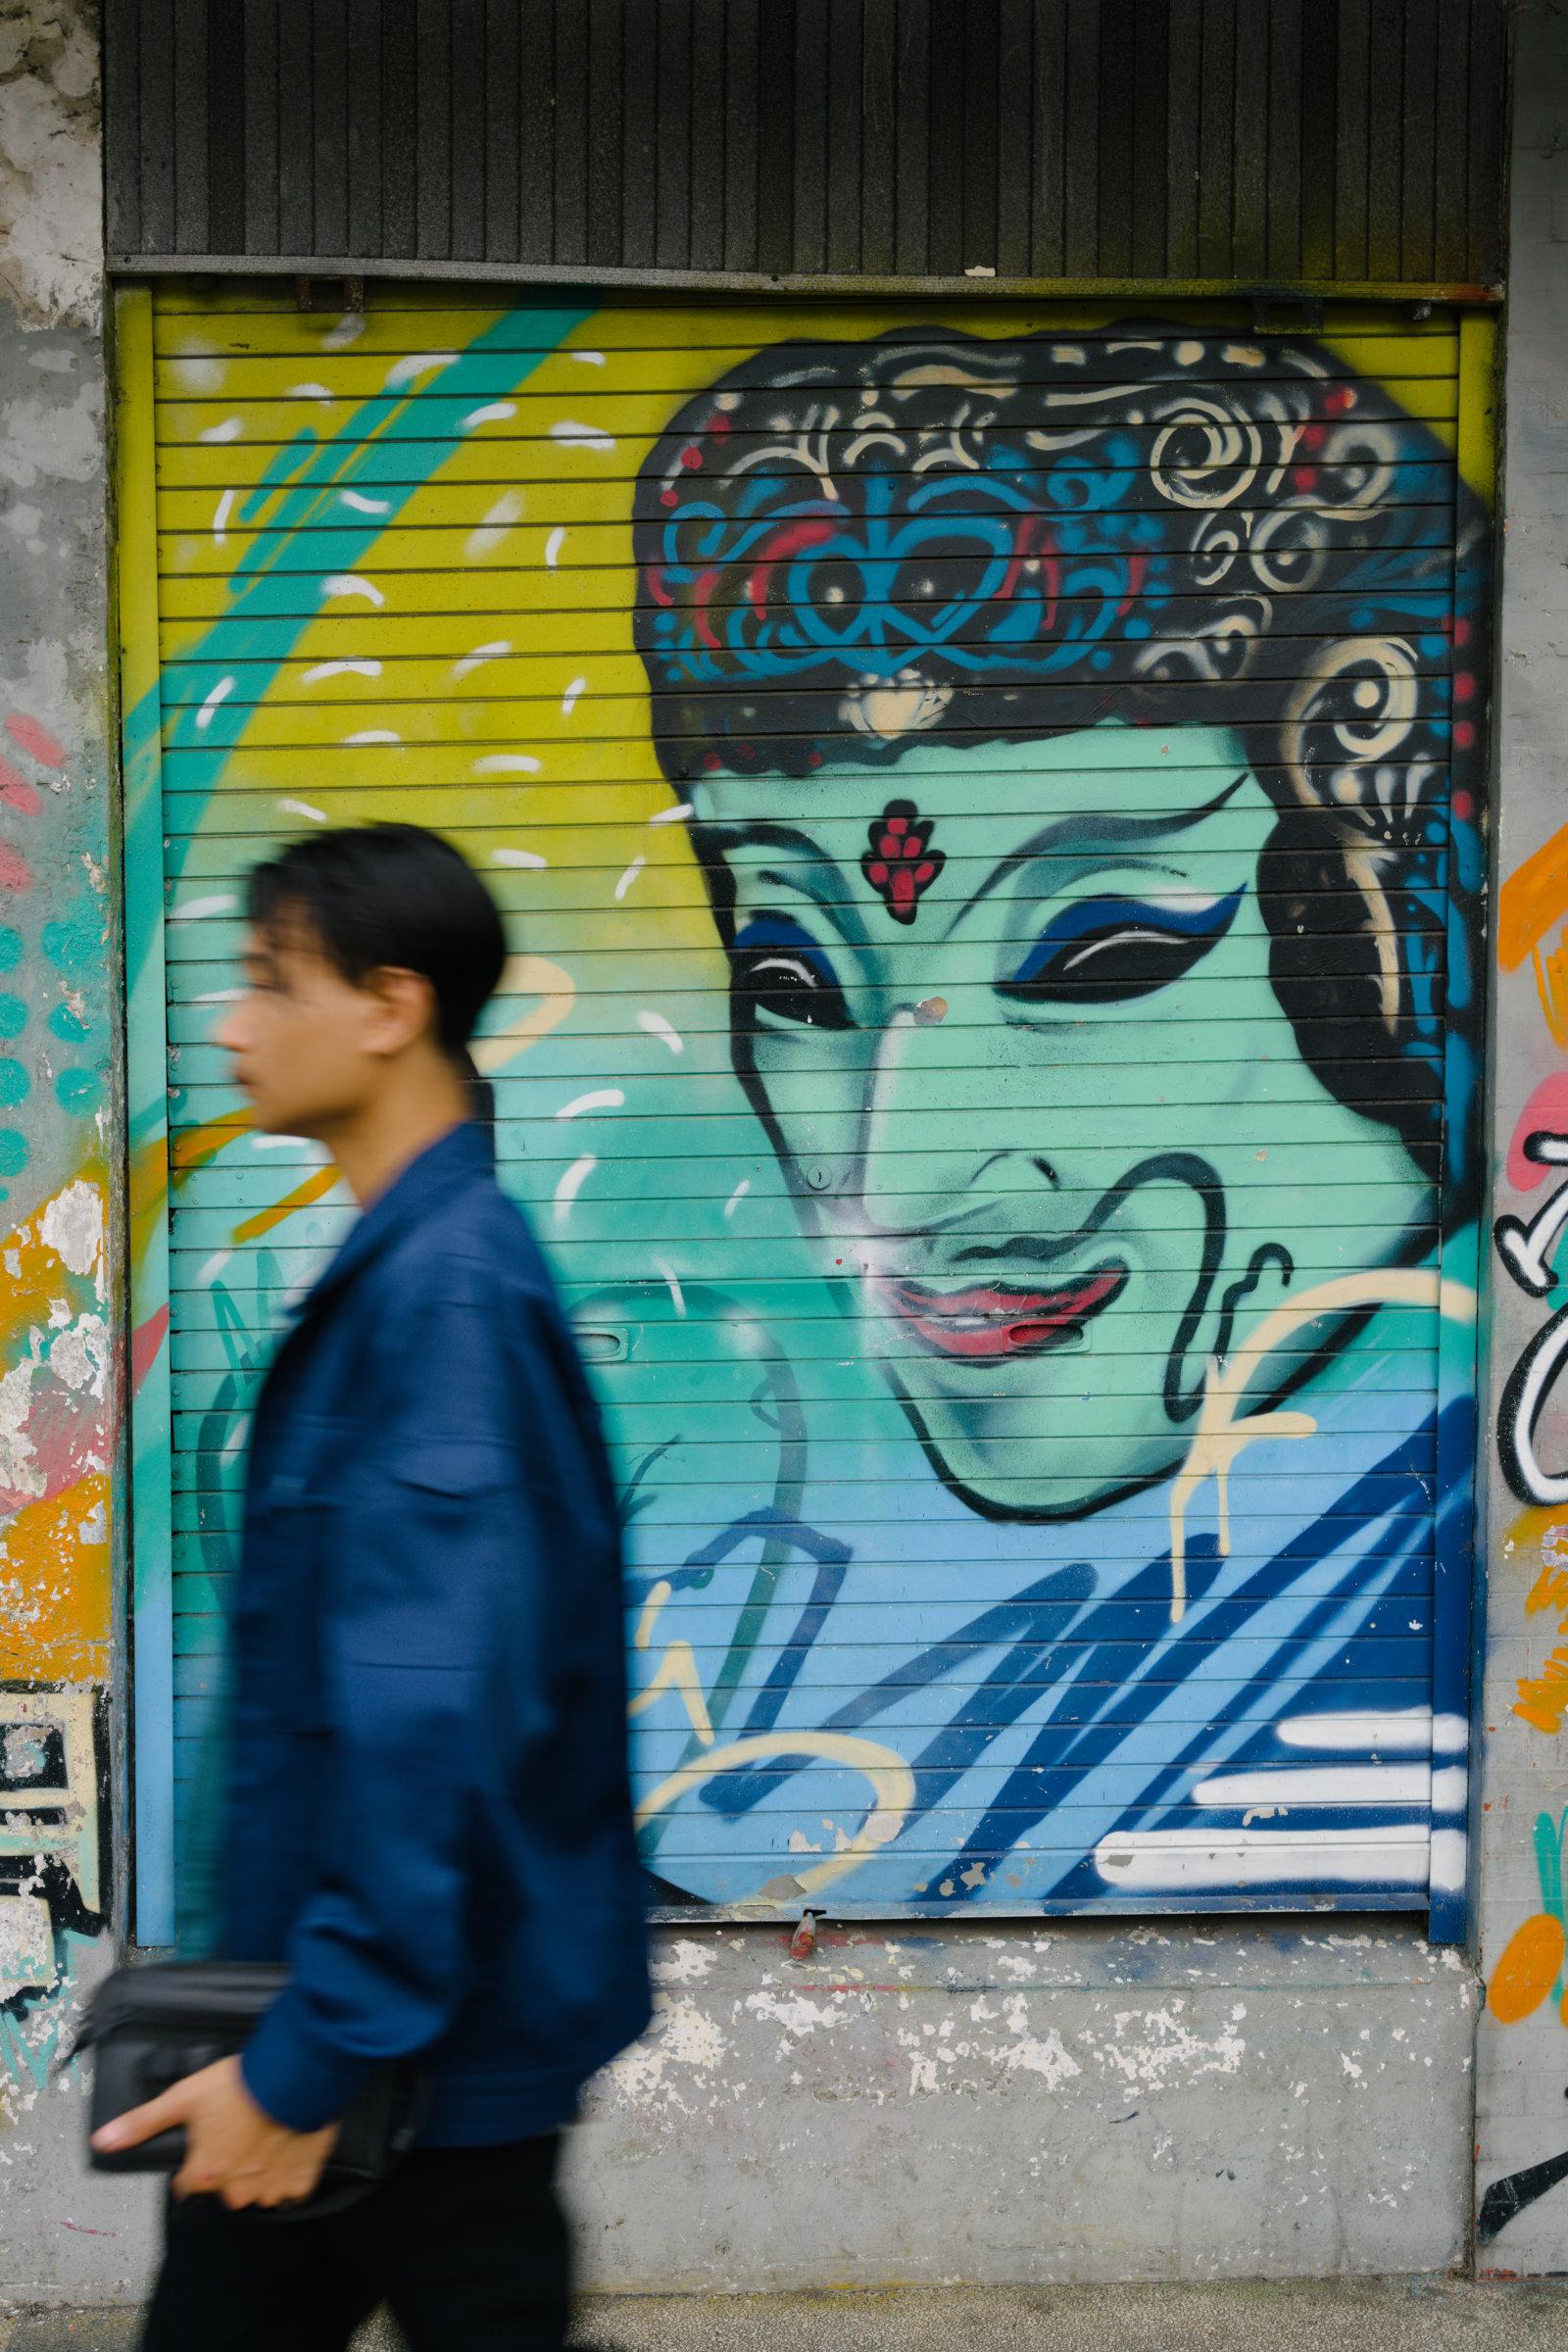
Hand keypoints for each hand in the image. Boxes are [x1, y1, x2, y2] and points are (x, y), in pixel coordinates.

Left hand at [91, 2054, 339, 2208]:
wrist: (298, 2074)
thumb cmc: (242, 2084)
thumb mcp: (184, 2096)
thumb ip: (143, 2123)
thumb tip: (102, 2141)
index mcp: (204, 2174)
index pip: (187, 2183)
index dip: (197, 2159)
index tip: (210, 2137)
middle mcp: (235, 2191)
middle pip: (223, 2187)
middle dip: (229, 2165)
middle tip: (240, 2129)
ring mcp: (270, 2191)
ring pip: (257, 2189)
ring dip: (259, 2170)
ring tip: (266, 2133)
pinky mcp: (300, 2184)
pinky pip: (289, 2189)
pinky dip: (288, 2174)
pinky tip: (287, 2146)